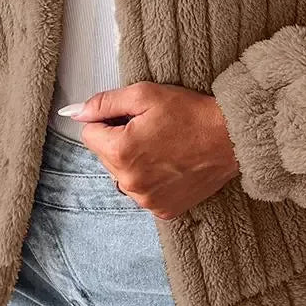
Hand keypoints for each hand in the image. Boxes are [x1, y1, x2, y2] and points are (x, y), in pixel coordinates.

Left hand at [60, 82, 240, 219]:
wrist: (232, 138)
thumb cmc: (191, 113)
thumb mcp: (144, 95)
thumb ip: (104, 103)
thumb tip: (74, 112)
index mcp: (120, 152)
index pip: (89, 134)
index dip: (109, 121)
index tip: (133, 117)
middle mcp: (130, 182)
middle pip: (105, 157)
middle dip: (120, 141)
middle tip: (151, 129)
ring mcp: (147, 200)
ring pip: (123, 176)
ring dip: (134, 162)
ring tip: (163, 147)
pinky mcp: (163, 210)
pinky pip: (143, 192)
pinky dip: (152, 180)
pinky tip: (171, 165)